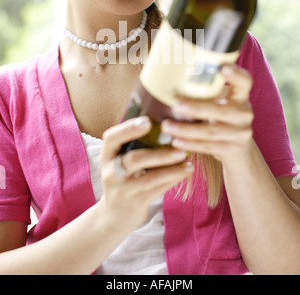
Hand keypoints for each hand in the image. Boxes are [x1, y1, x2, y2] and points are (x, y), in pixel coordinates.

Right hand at [99, 116, 193, 232]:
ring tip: (187, 159)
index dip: (128, 128)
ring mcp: (122, 190)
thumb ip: (134, 144)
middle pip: (134, 159)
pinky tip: (185, 171)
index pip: (112, 138)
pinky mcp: (134, 203)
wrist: (114, 216)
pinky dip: (172, 179)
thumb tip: (165, 121)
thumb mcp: (120, 161)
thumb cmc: (123, 179)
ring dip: (171, 168)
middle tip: (179, 144)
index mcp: (107, 155)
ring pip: (149, 178)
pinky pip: (157, 190)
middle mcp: (111, 172)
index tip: (148, 121)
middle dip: (158, 153)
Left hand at [161, 65, 253, 166]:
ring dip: (187, 130)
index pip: (245, 82)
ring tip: (167, 126)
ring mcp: (240, 134)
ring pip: (211, 132)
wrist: (238, 148)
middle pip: (222, 110)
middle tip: (175, 105)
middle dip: (196, 108)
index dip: (236, 75)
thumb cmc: (221, 117)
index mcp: (241, 96)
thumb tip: (172, 76)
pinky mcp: (232, 150)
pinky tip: (176, 142)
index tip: (223, 68)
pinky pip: (208, 147)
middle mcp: (244, 114)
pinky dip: (190, 144)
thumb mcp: (221, 101)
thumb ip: (208, 90)